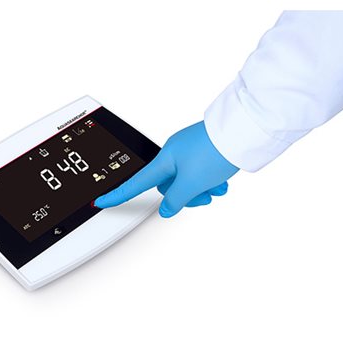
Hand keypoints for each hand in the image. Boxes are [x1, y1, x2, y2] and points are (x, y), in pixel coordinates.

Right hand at [94, 121, 239, 217]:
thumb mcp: (192, 183)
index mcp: (165, 160)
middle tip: (202, 197)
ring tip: (217, 187)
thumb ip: (176, 200)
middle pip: (169, 186)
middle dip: (186, 196)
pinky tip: (222, 181)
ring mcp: (189, 152)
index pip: (136, 183)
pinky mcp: (204, 151)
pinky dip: (211, 181)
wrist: (241, 132)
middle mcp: (174, 154)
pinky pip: (201, 172)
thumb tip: (166, 209)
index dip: (117, 195)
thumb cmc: (215, 151)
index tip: (101, 201)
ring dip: (202, 189)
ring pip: (188, 181)